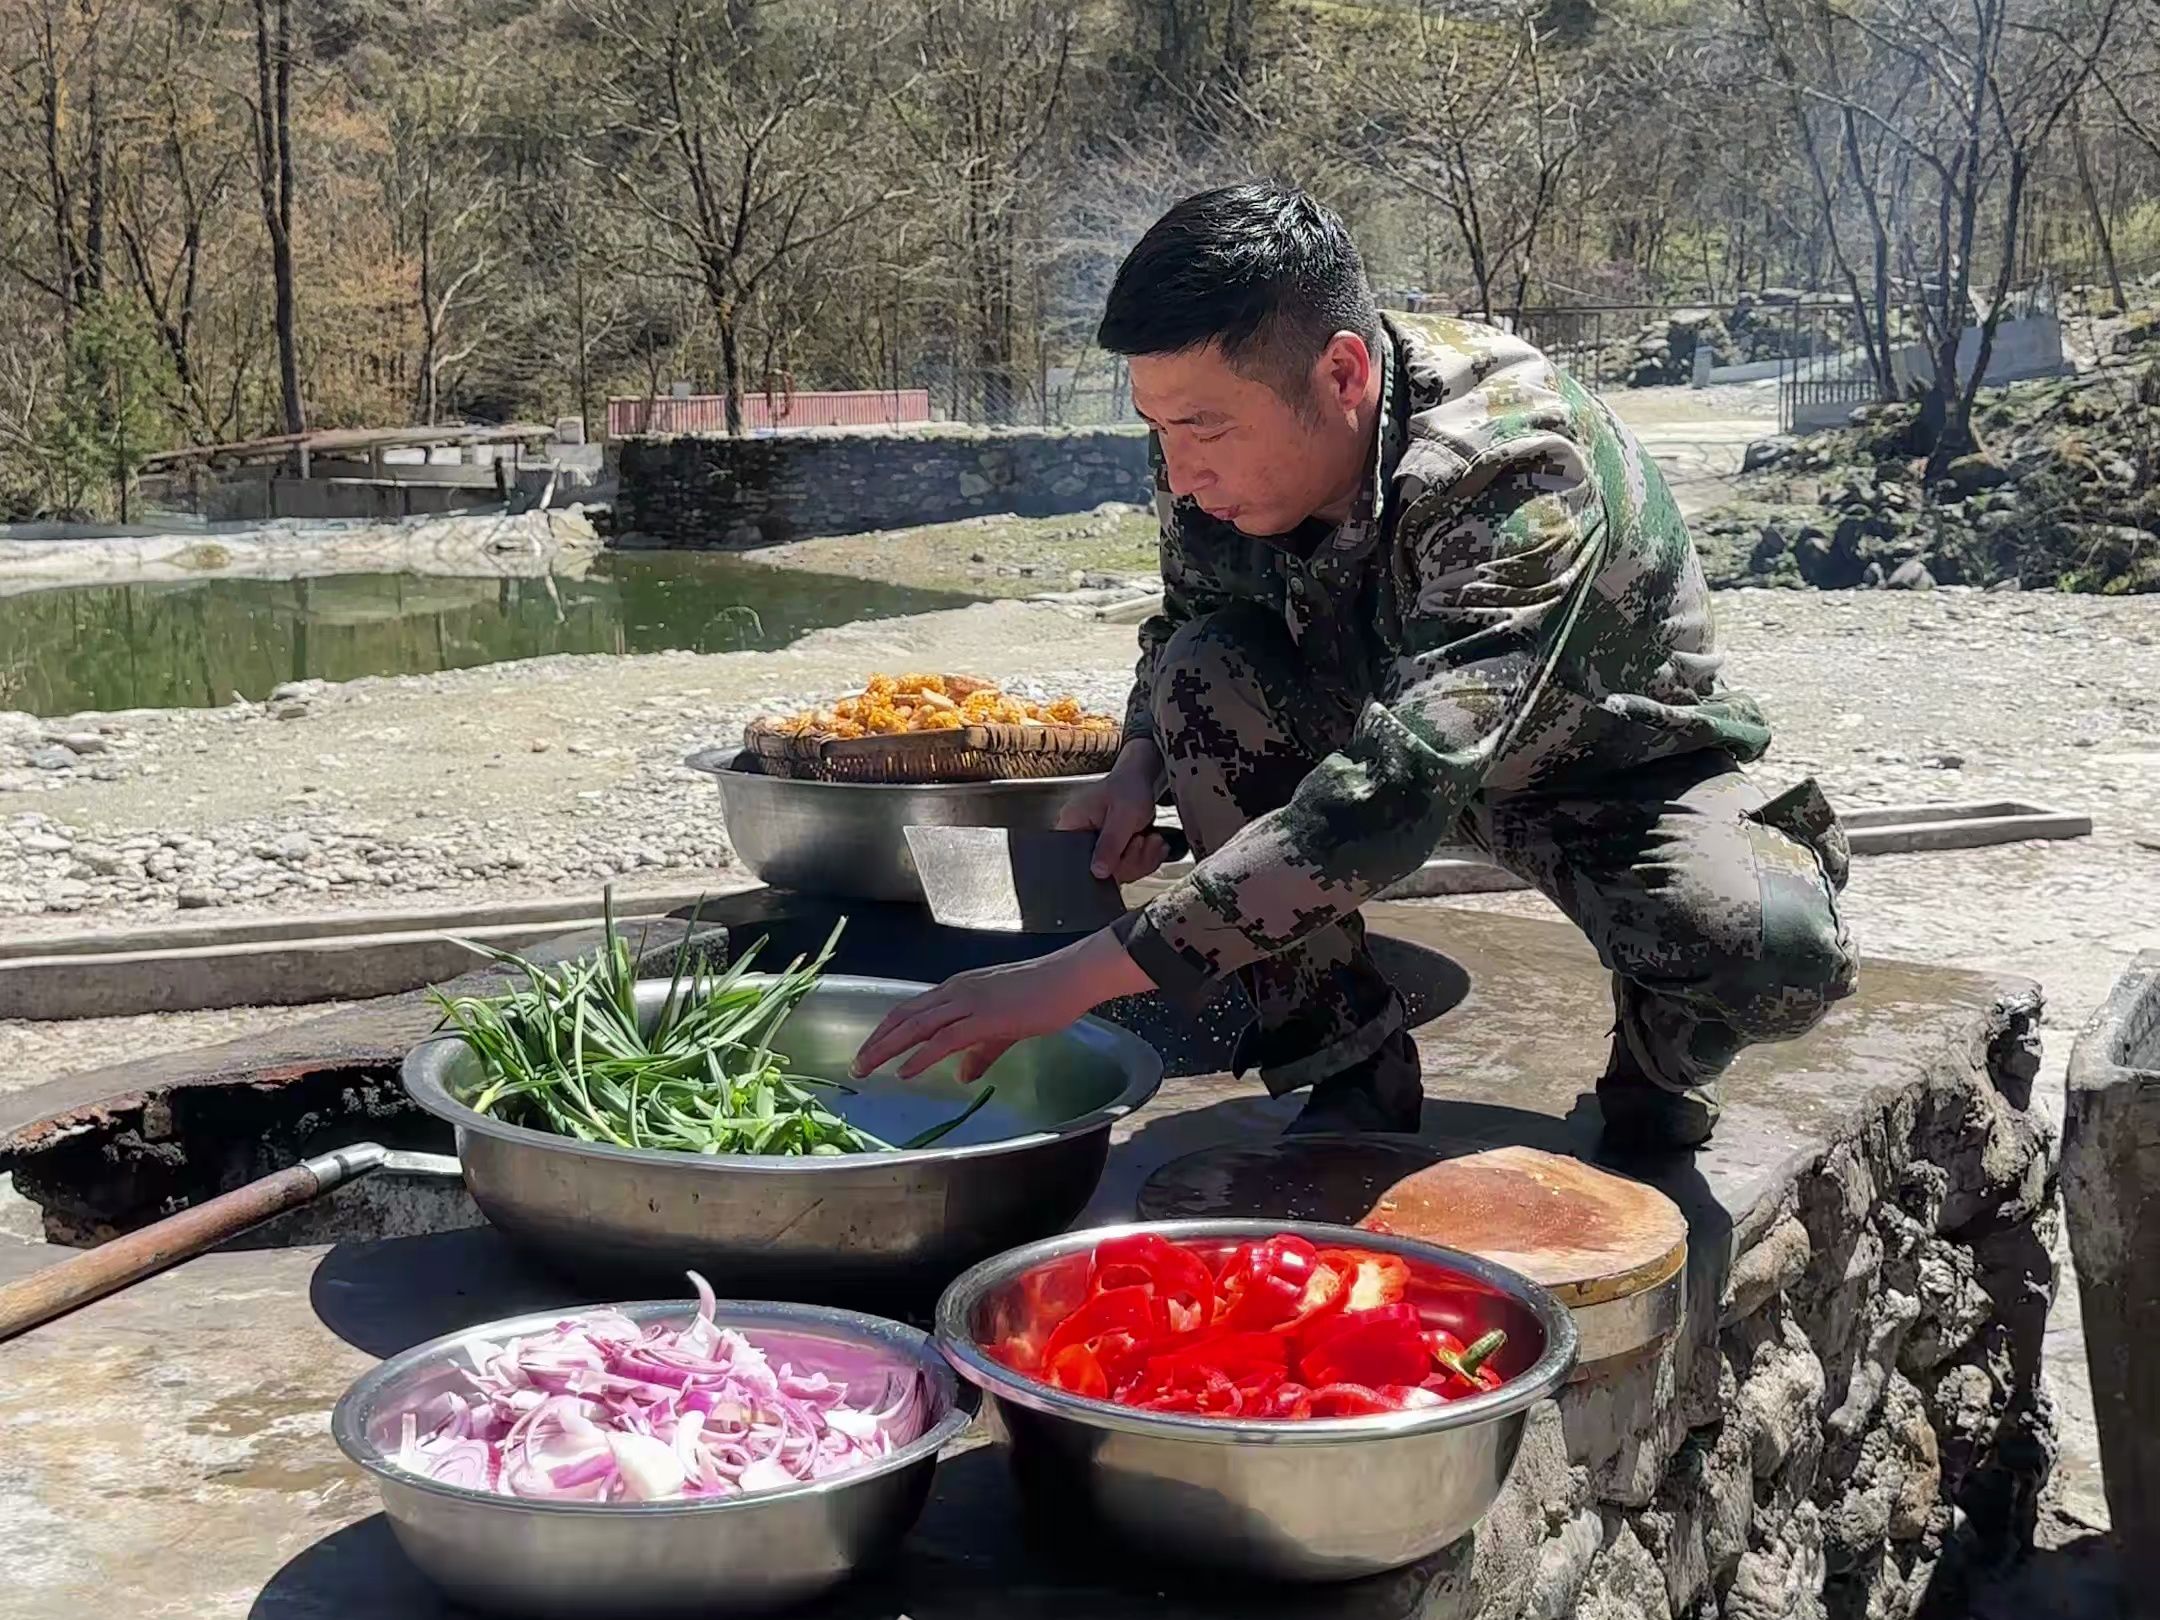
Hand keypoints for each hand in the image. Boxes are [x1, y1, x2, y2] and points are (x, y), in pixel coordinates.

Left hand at [851, 930, 1155, 1083]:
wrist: (1069, 977)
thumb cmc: (1043, 996)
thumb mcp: (1005, 1027)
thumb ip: (980, 1052)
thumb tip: (961, 1075)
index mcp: (957, 990)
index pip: (911, 1009)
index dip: (886, 1030)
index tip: (868, 1050)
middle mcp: (955, 991)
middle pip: (904, 1016)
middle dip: (876, 1041)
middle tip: (856, 1064)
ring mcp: (968, 1002)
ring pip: (916, 1026)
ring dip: (887, 1048)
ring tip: (866, 1067)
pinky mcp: (984, 1016)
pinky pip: (943, 1038)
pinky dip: (920, 1055)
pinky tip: (905, 1070)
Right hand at [1059, 739, 1170, 881]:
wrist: (1141, 779)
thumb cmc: (1129, 788)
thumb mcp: (1122, 816)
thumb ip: (1110, 843)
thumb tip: (1098, 872)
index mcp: (1071, 825)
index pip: (1076, 861)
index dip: (1103, 866)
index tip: (1124, 852)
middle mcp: (1080, 838)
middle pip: (1100, 872)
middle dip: (1130, 860)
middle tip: (1142, 839)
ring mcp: (1096, 846)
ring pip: (1118, 872)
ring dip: (1141, 859)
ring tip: (1150, 838)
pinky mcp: (1111, 851)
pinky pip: (1127, 868)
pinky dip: (1145, 859)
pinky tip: (1151, 843)